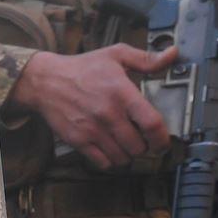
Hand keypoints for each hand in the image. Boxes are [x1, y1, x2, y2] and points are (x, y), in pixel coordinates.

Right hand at [6, 44, 179, 169]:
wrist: (45, 81)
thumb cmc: (81, 68)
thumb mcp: (116, 55)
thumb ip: (146, 59)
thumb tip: (173, 55)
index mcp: (121, 93)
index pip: (151, 124)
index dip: (162, 138)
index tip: (163, 142)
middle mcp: (108, 114)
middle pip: (138, 146)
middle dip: (144, 147)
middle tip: (141, 141)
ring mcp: (92, 130)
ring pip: (122, 158)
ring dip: (128, 155)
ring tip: (126, 146)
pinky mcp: (78, 141)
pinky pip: (102, 162)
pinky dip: (110, 161)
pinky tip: (110, 150)